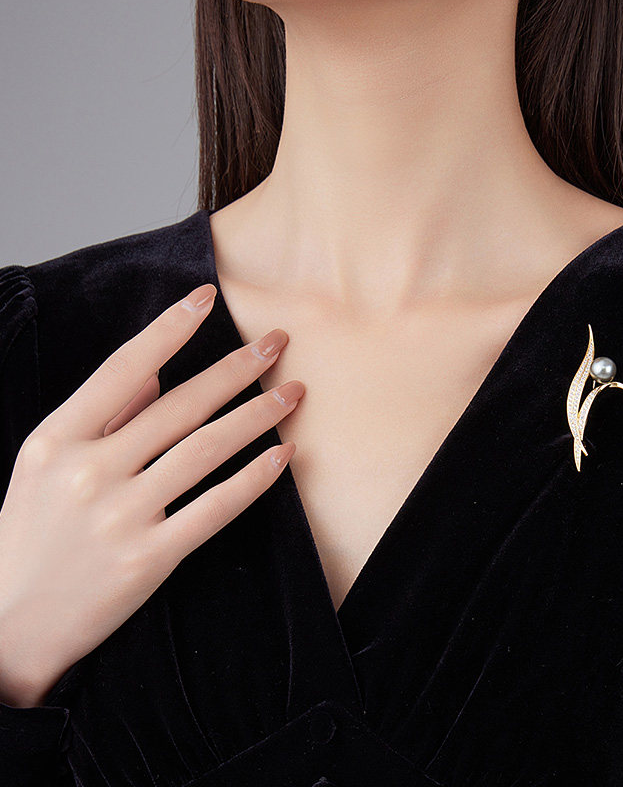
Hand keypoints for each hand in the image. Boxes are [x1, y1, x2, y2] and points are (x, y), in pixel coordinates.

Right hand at [0, 283, 303, 706]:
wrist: (10, 627)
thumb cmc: (30, 536)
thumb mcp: (46, 464)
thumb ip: (102, 415)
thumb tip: (151, 369)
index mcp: (57, 439)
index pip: (122, 368)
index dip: (168, 330)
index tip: (207, 297)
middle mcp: (89, 471)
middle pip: (179, 405)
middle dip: (235, 368)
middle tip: (277, 343)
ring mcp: (120, 515)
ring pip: (205, 450)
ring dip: (256, 416)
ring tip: (292, 393)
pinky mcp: (150, 557)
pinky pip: (215, 508)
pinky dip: (255, 478)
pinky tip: (284, 454)